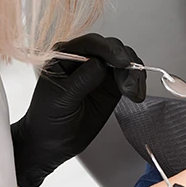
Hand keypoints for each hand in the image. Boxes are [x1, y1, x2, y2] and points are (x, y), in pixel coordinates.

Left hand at [11, 34, 146, 186]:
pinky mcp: (112, 85)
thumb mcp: (61, 99)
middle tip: (128, 84)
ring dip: (134, 73)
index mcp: (65, 55)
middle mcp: (84, 59)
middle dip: (125, 62)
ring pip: (125, 60)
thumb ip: (81, 80)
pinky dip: (137, 82)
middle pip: (112, 48)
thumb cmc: (47, 119)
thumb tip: (101, 64)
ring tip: (132, 93)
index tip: (121, 62)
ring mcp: (100, 71)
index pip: (90, 43)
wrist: (52, 143)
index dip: (108, 50)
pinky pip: (129, 75)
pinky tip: (136, 94)